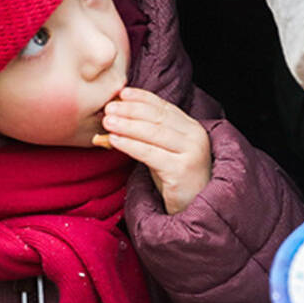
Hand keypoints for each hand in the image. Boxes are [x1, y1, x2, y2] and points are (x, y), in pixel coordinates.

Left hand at [101, 87, 211, 214]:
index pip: (165, 108)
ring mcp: (191, 153)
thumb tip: (115, 119)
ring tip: (107, 121)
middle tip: (109, 107)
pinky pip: (150, 153)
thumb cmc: (176, 180)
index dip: (142, 98)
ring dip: (127, 125)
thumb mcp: (163, 152)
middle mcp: (195, 137)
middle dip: (131, 110)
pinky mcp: (182, 170)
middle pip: (158, 118)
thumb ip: (147, 136)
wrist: (194, 208)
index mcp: (192, 128)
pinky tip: (115, 140)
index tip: (122, 93)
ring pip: (154, 133)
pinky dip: (130, 145)